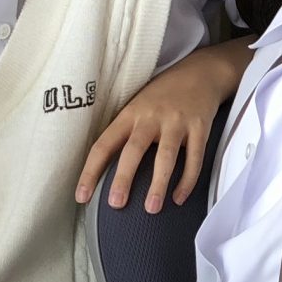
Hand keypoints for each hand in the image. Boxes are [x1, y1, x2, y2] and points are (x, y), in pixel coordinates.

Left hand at [76, 39, 249, 209]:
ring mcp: (176, 122)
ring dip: (159, 184)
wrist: (200, 73)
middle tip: (116, 204)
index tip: (82, 196)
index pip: (104, 144)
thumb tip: (104, 172)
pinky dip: (187, 181)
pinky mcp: (200, 127)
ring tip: (152, 208)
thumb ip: (124, 133)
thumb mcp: (137, 107)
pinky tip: (179, 198)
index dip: (90, 171)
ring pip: (166, 157)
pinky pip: (194, 158)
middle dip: (124, 178)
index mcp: (129, 114)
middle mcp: (151, 117)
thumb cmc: (162, 96)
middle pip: (134, 150)